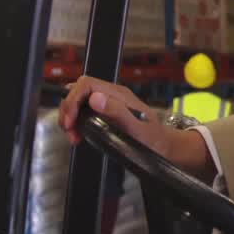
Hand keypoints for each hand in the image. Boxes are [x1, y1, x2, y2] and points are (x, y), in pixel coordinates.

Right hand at [59, 76, 215, 181]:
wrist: (164, 148)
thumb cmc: (153, 141)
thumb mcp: (137, 130)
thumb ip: (117, 112)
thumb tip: (95, 98)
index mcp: (119, 95)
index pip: (86, 84)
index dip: (73, 100)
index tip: (70, 122)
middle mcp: (112, 95)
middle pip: (79, 90)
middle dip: (69, 109)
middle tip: (70, 131)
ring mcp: (109, 103)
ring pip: (79, 101)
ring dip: (71, 117)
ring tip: (74, 136)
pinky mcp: (106, 113)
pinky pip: (85, 111)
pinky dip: (77, 122)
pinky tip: (79, 135)